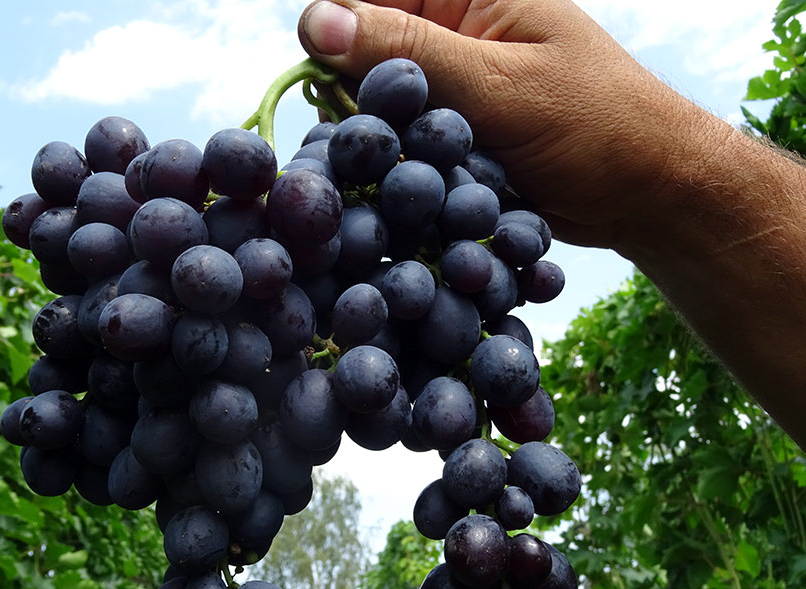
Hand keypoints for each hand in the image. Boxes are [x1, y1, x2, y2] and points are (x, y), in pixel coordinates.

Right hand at [296, 0, 726, 249]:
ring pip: (382, 100)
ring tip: (403, 172)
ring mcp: (456, 83)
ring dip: (380, 138)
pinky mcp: (459, 129)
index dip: (337, 33)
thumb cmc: (594, 125)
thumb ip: (407, 53)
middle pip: (366, 49)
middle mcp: (456, 28)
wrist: (649, 192)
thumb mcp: (497, 85)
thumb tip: (315, 20)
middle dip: (357, 96)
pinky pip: (406, 138)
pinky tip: (410, 190)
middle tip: (377, 144)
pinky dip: (400, 163)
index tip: (336, 90)